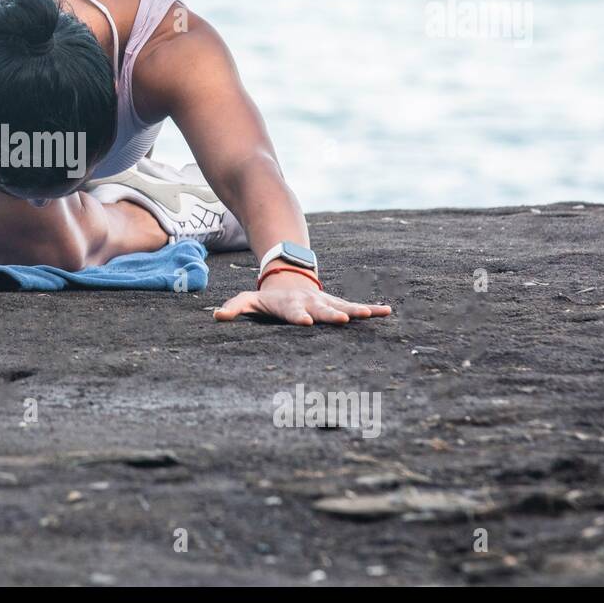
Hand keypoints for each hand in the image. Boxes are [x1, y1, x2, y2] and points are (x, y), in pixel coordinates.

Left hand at [214, 269, 391, 324]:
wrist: (286, 280)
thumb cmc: (267, 299)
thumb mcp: (248, 301)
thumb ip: (235, 308)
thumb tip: (216, 316)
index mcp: (289, 306)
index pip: (293, 313)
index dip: (298, 317)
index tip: (305, 322)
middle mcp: (310, 303)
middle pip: (320, 310)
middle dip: (330, 315)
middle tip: (341, 319)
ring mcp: (325, 302)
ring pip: (342, 305)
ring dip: (356, 311)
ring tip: (371, 314)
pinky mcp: (337, 303)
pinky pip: (355, 306)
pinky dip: (371, 309)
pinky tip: (387, 312)